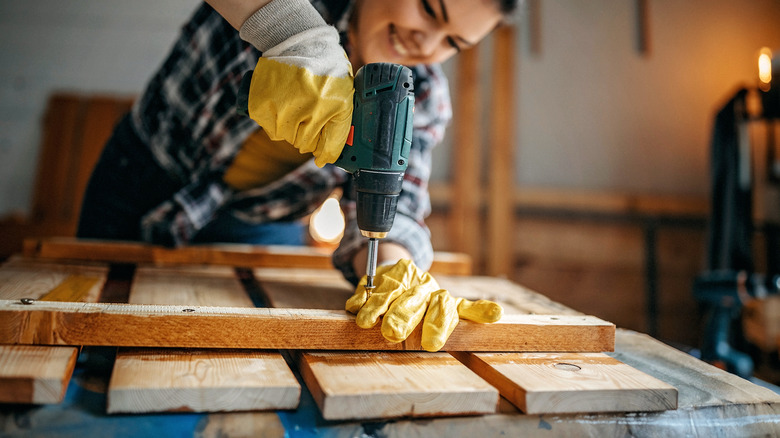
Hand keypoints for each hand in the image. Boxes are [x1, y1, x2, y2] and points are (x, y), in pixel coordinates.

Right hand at [238, 0, 353, 166]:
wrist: (301, 44)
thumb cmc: (327, 73)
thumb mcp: (344, 99)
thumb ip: (338, 131)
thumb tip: (322, 161)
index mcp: (330, 106)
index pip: (325, 147)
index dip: (323, 150)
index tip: (321, 148)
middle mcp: (306, 107)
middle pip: (303, 143)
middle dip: (307, 133)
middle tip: (308, 112)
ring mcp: (282, 105)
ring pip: (284, 136)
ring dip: (289, 125)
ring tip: (296, 103)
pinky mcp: (261, 103)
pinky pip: (268, 126)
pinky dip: (274, 119)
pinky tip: (281, 101)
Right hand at [345, 259, 502, 351]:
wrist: (401, 271)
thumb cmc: (426, 298)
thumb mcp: (450, 305)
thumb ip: (472, 311)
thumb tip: (498, 314)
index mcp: (438, 294)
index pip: (443, 307)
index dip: (437, 325)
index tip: (432, 344)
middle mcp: (419, 285)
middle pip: (413, 300)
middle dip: (402, 317)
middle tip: (394, 335)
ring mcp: (395, 280)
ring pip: (388, 293)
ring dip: (376, 307)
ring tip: (367, 323)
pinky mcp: (375, 278)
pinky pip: (367, 287)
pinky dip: (360, 298)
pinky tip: (355, 307)